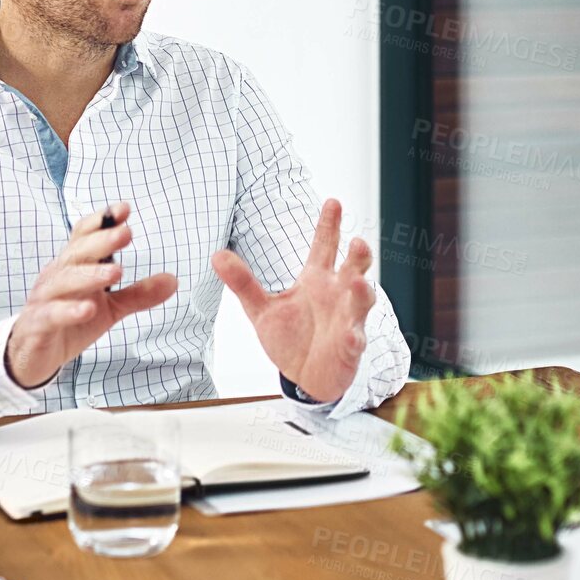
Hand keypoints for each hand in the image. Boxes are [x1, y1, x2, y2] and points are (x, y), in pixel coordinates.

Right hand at [5, 203, 179, 388]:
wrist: (32, 354)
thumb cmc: (70, 320)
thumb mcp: (110, 308)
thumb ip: (138, 294)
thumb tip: (173, 280)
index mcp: (74, 266)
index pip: (84, 236)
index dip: (102, 221)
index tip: (124, 208)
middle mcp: (58, 277)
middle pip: (77, 253)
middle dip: (101, 241)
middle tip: (126, 233)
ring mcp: (45, 300)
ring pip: (64, 281)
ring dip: (89, 275)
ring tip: (116, 272)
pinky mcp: (38, 325)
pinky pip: (52, 314)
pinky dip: (69, 311)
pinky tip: (88, 310)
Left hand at [211, 198, 374, 402]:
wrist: (305, 377)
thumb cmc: (291, 338)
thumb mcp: (261, 310)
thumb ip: (242, 283)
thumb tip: (216, 255)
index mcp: (316, 280)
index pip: (325, 246)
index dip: (329, 225)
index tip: (333, 202)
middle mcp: (337, 294)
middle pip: (353, 267)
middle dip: (358, 254)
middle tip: (357, 242)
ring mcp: (347, 319)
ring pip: (361, 300)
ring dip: (362, 291)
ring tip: (358, 283)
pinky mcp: (350, 347)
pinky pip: (355, 340)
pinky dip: (354, 336)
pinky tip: (351, 335)